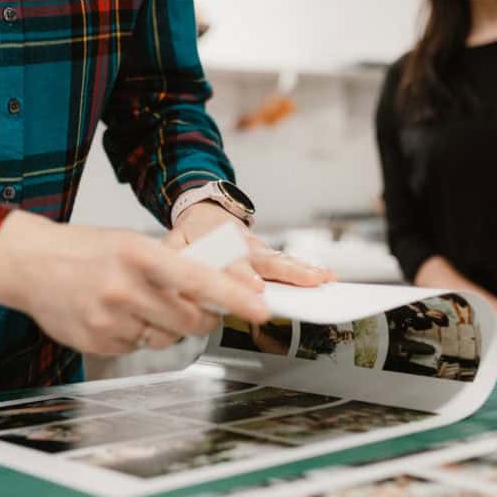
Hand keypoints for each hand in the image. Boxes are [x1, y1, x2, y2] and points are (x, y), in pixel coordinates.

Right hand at [0, 210, 269, 354]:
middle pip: (191, 320)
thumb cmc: (85, 250)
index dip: (235, 298)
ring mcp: (110, 318)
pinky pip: (138, 348)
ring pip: (166, 338)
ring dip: (166, 327)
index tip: (260, 307)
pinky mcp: (98, 342)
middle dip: (201, 317)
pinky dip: (137, 335)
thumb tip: (215, 293)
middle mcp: (125, 288)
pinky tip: (116, 315)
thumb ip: (170, 267)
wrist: (29, 263)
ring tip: (140, 304)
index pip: (199, 281)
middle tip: (194, 306)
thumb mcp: (130, 243)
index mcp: (139, 255)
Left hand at [164, 201, 335, 286]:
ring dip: (303, 270)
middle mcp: (241, 246)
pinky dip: (310, 268)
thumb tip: (169, 281)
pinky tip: (328, 275)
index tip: (254, 287)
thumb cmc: (191, 235)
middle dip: (281, 274)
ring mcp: (258, 249)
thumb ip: (173, 262)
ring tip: (322, 278)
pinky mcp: (269, 253)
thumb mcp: (174, 245)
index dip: (242, 275)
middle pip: (263, 261)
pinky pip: (290, 261)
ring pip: (281, 260)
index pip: (230, 263)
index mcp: (216, 244)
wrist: (206, 210)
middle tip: (302, 283)